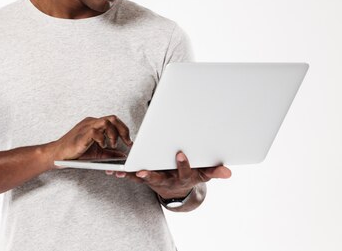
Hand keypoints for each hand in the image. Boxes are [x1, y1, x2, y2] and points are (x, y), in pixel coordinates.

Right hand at [48, 115, 132, 167]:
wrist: (58, 154)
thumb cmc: (76, 152)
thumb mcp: (97, 153)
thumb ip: (110, 152)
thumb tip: (122, 155)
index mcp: (95, 124)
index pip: (113, 120)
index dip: (124, 129)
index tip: (129, 141)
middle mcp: (91, 123)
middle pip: (113, 118)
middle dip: (123, 130)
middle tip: (127, 142)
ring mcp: (86, 127)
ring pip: (106, 122)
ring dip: (113, 134)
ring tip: (112, 144)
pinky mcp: (82, 135)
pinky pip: (95, 131)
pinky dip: (102, 139)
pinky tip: (102, 146)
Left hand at [105, 151, 230, 198]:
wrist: (177, 188)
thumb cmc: (191, 175)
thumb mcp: (204, 174)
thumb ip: (214, 171)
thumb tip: (228, 172)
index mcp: (183, 178)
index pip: (184, 172)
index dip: (183, 164)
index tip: (180, 153)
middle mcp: (167, 180)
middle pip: (159, 179)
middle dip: (151, 175)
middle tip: (143, 172)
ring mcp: (155, 180)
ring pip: (143, 178)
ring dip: (132, 174)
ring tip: (121, 171)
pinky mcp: (144, 177)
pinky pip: (133, 175)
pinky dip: (123, 172)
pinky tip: (113, 169)